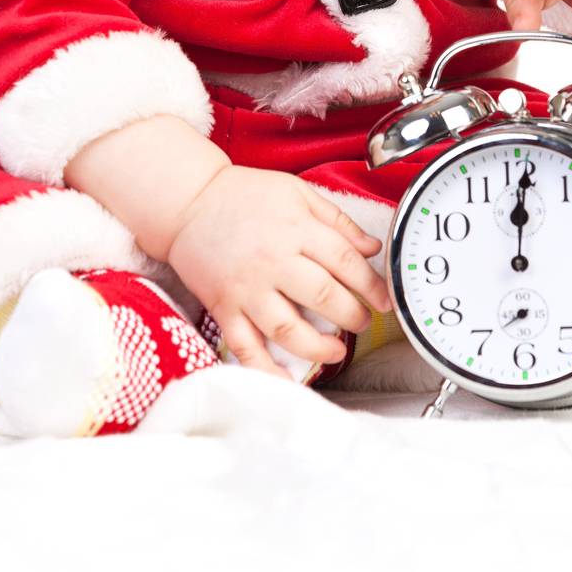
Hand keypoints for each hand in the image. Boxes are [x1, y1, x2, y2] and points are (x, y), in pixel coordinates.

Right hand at [164, 164, 391, 381]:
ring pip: (288, 330)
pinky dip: (266, 370)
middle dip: (353, 316)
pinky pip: (245, 348)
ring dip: (319, 348)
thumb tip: (373, 247)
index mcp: (295, 228)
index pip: (345, 261)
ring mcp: (246, 289)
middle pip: (323, 297)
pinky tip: (287, 379)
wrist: (187, 203)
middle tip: (362, 322)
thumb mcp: (296, 192)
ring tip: (336, 351)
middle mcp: (272, 260)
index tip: (384, 300)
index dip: (371, 285)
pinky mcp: (224, 308)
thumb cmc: (244, 194)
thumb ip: (337, 220)